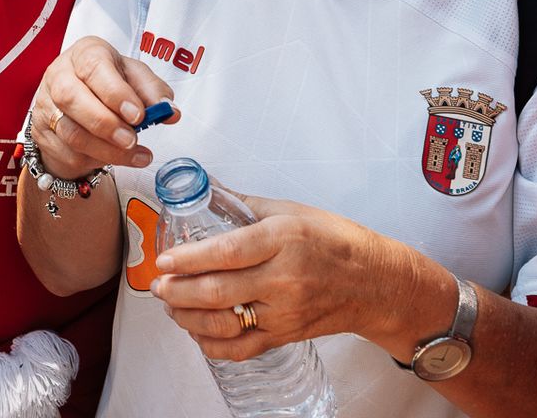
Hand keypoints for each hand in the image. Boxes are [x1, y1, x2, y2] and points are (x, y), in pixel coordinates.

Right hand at [30, 36, 176, 179]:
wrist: (79, 99)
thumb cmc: (110, 82)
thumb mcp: (135, 78)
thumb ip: (153, 91)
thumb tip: (169, 111)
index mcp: (85, 53)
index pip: (94, 67)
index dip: (115, 93)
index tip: (138, 115)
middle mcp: (59, 74)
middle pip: (71, 98)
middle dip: (105, 124)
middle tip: (132, 139)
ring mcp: (46, 104)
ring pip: (70, 131)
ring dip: (105, 149)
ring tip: (135, 154)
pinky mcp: (41, 131)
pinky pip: (66, 152)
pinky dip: (94, 160)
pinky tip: (115, 158)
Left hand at [152, 194, 418, 361]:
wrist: (378, 283)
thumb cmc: (336, 241)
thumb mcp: (292, 210)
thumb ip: (244, 204)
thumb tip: (204, 188)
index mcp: (283, 240)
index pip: (227, 252)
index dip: (189, 258)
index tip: (164, 261)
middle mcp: (283, 278)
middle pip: (219, 291)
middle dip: (179, 291)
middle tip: (158, 286)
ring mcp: (285, 311)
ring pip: (226, 324)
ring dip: (188, 319)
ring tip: (171, 306)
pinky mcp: (287, 335)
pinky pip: (242, 349)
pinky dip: (213, 345)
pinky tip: (197, 332)